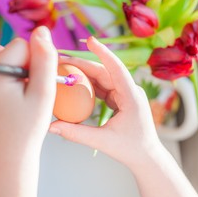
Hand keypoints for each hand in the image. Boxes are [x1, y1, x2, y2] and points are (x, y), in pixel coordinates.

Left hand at [0, 26, 57, 161]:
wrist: (10, 151)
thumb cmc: (28, 126)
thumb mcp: (43, 92)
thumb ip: (45, 59)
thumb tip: (43, 30)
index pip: (23, 45)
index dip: (37, 63)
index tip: (36, 85)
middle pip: (14, 50)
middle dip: (27, 67)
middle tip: (28, 93)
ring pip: (10, 58)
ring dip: (21, 73)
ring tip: (21, 96)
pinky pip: (4, 69)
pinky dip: (13, 77)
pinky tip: (14, 95)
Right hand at [50, 37, 159, 168]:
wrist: (146, 157)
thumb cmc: (131, 149)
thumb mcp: (102, 141)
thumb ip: (76, 133)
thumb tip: (52, 127)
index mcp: (132, 96)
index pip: (116, 68)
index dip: (103, 52)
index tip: (89, 40)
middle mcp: (130, 91)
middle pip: (104, 71)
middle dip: (82, 64)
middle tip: (60, 60)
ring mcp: (125, 94)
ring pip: (102, 79)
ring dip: (84, 74)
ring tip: (63, 70)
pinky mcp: (121, 100)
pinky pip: (103, 88)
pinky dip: (88, 86)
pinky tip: (75, 85)